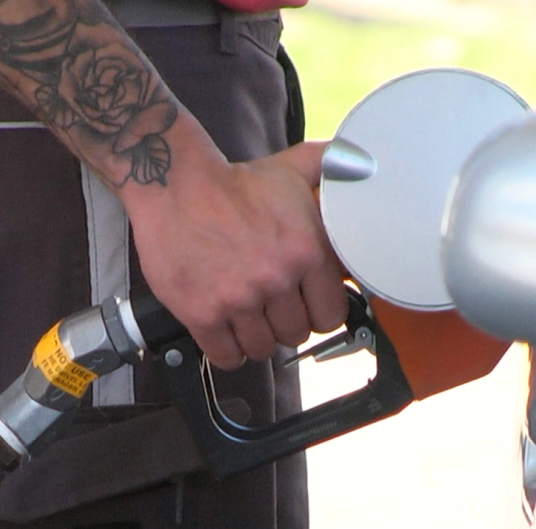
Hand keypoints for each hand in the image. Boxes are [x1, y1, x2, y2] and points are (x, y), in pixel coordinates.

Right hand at [123, 141, 348, 369]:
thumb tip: (362, 165)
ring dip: (256, 337)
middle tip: (271, 307)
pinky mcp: (202, 314)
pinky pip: (227, 356)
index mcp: (306, 250)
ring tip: (248, 317)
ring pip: (262, 348)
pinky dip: (228, 350)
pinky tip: (227, 332)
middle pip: (295, 334)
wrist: (172, 186)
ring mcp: (238, 299)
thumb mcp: (291, 169)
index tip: (306, 305)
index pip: (331, 315)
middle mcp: (276, 278)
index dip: (318, 312)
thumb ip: (331, 169)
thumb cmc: (232, 183)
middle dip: (285, 323)